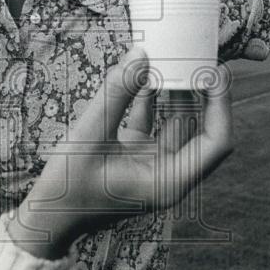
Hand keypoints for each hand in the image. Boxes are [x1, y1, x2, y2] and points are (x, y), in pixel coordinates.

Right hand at [8, 49, 232, 258]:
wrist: (47, 215)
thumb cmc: (68, 188)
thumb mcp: (90, 136)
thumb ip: (117, 94)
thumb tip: (140, 54)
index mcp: (169, 181)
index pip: (216, 143)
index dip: (222, 106)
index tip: (216, 74)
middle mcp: (168, 173)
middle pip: (203, 130)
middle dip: (204, 94)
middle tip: (200, 58)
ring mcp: (153, 163)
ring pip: (179, 122)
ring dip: (177, 91)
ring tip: (174, 57)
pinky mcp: (136, 153)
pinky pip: (153, 121)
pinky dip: (152, 97)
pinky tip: (146, 71)